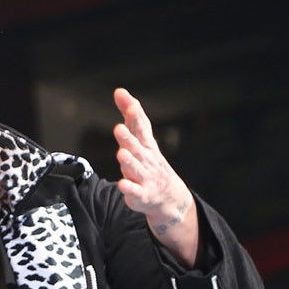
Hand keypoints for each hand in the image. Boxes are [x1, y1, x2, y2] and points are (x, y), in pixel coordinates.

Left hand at [111, 88, 198, 263]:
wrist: (169, 197)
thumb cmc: (150, 163)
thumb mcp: (142, 139)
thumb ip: (130, 118)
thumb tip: (120, 91)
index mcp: (146, 145)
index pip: (140, 125)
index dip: (133, 111)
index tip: (122, 96)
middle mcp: (146, 159)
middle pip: (136, 147)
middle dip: (128, 138)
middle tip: (119, 128)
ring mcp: (145, 177)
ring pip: (135, 168)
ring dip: (129, 161)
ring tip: (122, 153)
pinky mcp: (141, 194)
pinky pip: (134, 191)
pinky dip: (129, 188)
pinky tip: (122, 184)